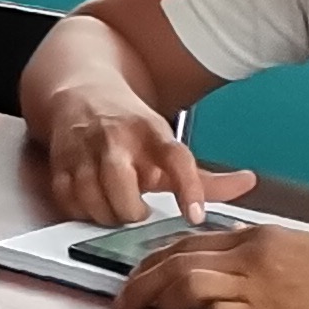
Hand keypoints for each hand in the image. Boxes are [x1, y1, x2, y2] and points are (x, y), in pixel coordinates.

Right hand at [36, 84, 256, 227]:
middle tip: (139, 213)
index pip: (176, 159)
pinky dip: (81, 210)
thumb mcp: (168, 145)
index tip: (194, 216)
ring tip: (115, 210)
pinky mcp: (59, 160)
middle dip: (132, 211)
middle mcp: (117, 137)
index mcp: (152, 133)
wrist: (82, 92)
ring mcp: (84, 148)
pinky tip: (92, 204)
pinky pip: (68, 200)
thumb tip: (249, 183)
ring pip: (92, 199)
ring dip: (106, 215)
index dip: (188, 189)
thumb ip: (205, 176)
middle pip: (122, 187)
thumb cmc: (131, 129)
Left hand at [120, 225, 308, 308]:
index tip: (138, 277)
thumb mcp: (301, 251)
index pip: (188, 241)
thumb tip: (229, 275)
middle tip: (126, 304)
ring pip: (187, 283)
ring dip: (163, 305)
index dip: (153, 260)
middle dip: (141, 283)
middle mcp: (252, 255)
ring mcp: (261, 285)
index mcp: (258, 236)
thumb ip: (262, 258)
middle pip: (176, 260)